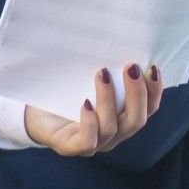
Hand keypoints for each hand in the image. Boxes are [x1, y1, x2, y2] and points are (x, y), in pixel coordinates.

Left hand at [23, 63, 164, 155]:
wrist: (33, 113)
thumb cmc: (65, 93)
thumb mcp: (88, 79)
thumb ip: (107, 71)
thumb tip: (118, 42)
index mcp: (122, 118)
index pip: (148, 109)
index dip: (155, 90)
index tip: (152, 67)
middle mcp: (113, 134)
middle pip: (136, 121)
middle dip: (137, 94)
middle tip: (131, 68)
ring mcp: (94, 143)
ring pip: (111, 127)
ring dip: (109, 100)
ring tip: (101, 74)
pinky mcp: (71, 147)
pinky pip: (87, 141)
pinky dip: (90, 122)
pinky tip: (86, 103)